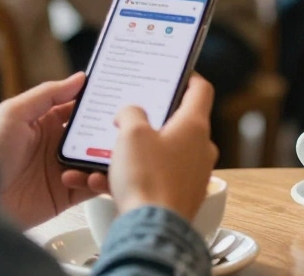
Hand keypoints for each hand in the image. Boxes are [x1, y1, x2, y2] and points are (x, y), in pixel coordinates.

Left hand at [0, 72, 109, 228]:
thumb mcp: (13, 113)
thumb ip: (47, 94)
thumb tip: (79, 78)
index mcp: (44, 122)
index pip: (77, 108)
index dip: (96, 101)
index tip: (118, 93)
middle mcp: (56, 145)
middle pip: (92, 133)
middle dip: (108, 127)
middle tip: (126, 122)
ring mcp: (63, 169)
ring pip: (97, 158)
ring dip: (108, 154)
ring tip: (118, 149)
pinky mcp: (66, 194)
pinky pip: (92, 186)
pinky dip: (102, 180)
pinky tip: (101, 173)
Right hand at [82, 74, 217, 218]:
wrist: (151, 230)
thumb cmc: (148, 180)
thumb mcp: (131, 133)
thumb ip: (130, 113)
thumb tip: (130, 114)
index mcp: (194, 126)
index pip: (200, 90)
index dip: (187, 77)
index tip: (176, 73)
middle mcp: (199, 149)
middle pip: (177, 123)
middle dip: (149, 120)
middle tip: (129, 116)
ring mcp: (191, 175)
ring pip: (160, 154)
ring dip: (133, 153)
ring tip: (106, 153)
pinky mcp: (178, 196)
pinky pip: (152, 179)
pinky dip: (130, 177)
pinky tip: (102, 181)